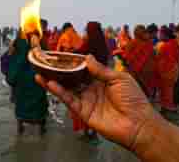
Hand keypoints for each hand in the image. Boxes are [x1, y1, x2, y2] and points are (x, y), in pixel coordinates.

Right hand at [36, 55, 156, 149]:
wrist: (138, 123)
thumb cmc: (134, 100)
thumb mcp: (119, 78)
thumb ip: (100, 69)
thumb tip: (87, 58)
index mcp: (102, 79)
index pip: (83, 68)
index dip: (73, 62)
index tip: (62, 54)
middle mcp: (92, 89)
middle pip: (72, 78)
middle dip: (60, 71)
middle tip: (47, 62)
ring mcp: (86, 100)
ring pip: (67, 88)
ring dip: (53, 80)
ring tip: (41, 71)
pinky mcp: (82, 111)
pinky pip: (68, 99)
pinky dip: (58, 91)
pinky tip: (50, 83)